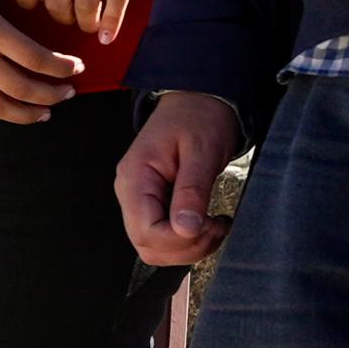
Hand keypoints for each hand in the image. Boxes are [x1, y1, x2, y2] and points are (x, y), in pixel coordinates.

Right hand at [117, 89, 240, 264]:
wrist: (198, 99)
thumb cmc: (199, 117)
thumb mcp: (202, 150)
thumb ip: (192, 190)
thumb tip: (185, 229)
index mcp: (136, 178)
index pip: (147, 231)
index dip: (180, 240)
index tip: (212, 224)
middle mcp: (131, 192)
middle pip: (147, 245)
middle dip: (186, 247)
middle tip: (217, 226)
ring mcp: (140, 199)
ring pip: (155, 247)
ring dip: (188, 248)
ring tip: (215, 225)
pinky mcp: (154, 203)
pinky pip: (163, 237)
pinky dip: (188, 240)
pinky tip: (206, 224)